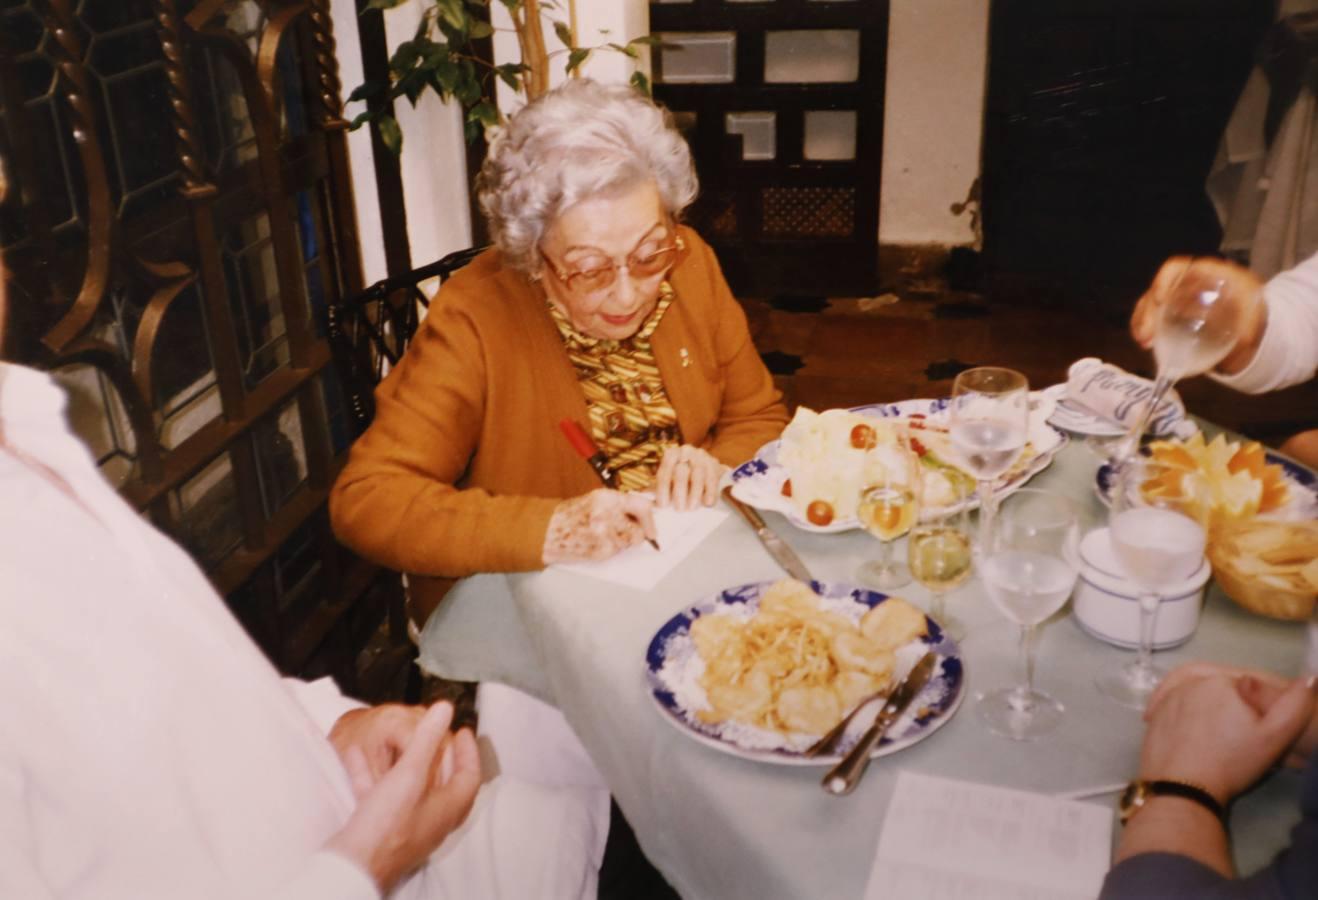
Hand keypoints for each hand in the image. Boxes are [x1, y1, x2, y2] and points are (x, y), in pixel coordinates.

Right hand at [327, 702, 480, 893]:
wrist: (353, 866)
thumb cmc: (388, 824)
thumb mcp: (411, 773)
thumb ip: (428, 739)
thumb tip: (445, 709)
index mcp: (448, 808)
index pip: (470, 775)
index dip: (468, 751)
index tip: (462, 731)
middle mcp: (433, 820)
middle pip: (445, 783)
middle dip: (441, 757)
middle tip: (437, 736)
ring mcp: (408, 827)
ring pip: (413, 790)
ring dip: (407, 764)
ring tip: (400, 742)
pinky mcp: (383, 830)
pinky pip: (383, 796)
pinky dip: (374, 775)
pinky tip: (356, 756)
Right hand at [542, 488, 657, 563]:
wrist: (546, 531)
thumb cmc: (570, 515)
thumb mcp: (594, 501)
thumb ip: (618, 505)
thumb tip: (645, 512)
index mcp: (606, 498)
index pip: (642, 506)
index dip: (650, 518)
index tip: (651, 526)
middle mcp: (608, 515)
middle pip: (640, 530)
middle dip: (637, 534)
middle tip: (626, 532)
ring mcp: (605, 535)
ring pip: (630, 543)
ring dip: (623, 542)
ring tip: (604, 536)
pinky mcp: (601, 551)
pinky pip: (617, 552)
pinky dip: (611, 550)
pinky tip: (596, 543)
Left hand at [655, 444, 724, 510]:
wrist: (704, 470)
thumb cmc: (681, 479)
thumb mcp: (668, 480)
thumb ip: (657, 489)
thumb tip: (645, 501)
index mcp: (670, 455)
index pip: (664, 472)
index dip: (662, 490)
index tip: (663, 506)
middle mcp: (685, 451)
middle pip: (681, 472)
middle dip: (679, 493)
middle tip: (679, 510)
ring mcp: (701, 456)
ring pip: (698, 474)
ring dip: (695, 494)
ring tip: (692, 508)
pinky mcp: (714, 463)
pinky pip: (712, 478)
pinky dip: (710, 492)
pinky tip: (707, 503)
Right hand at [1130, 256, 1265, 374]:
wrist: (1252, 325)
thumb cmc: (1252, 314)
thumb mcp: (1255, 314)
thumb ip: (1249, 325)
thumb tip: (1244, 340)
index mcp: (1205, 274)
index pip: (1177, 268)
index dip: (1163, 281)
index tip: (1160, 300)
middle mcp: (1186, 283)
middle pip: (1158, 288)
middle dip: (1147, 310)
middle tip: (1147, 333)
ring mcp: (1176, 298)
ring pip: (1150, 303)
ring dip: (1142, 321)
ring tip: (1144, 342)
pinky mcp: (1170, 314)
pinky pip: (1151, 317)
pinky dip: (1145, 328)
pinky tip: (1145, 342)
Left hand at [1148, 662, 1317, 767]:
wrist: (1182, 788)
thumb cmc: (1230, 762)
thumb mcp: (1274, 737)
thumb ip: (1295, 705)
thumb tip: (1311, 677)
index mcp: (1221, 680)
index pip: (1254, 679)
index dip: (1272, 694)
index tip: (1280, 714)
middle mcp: (1191, 682)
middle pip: (1223, 681)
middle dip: (1242, 694)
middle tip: (1256, 717)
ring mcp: (1168, 697)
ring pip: (1197, 687)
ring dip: (1214, 696)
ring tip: (1230, 717)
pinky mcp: (1155, 715)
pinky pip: (1173, 700)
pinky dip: (1188, 704)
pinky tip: (1197, 718)